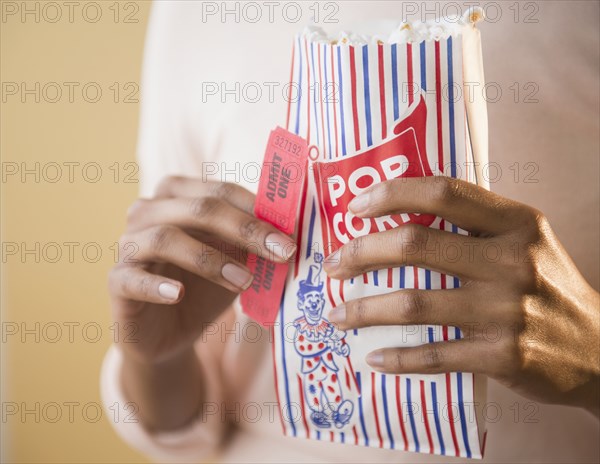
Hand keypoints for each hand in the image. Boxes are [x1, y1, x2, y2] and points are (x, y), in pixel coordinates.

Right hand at [108, 176, 295, 364]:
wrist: (169, 333)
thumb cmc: (204, 287)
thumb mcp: (235, 262)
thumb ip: (255, 245)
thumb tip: (294, 233)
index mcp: (178, 196)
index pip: (220, 190)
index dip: (258, 210)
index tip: (291, 235)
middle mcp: (149, 212)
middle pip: (197, 207)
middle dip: (245, 229)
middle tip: (281, 252)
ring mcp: (128, 245)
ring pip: (165, 237)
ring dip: (210, 259)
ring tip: (244, 282)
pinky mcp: (117, 281)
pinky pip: (132, 278)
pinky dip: (157, 285)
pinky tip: (178, 294)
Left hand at [324, 176, 599, 414]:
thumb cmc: (548, 288)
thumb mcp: (526, 241)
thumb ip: (477, 224)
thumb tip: (401, 214)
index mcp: (516, 223)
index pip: (444, 192)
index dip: (392, 194)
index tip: (356, 207)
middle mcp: (511, 261)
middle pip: (416, 245)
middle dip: (360, 253)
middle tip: (333, 265)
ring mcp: (506, 311)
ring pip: (413, 303)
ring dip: (363, 310)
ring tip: (336, 315)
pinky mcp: (502, 356)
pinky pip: (433, 354)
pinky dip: (396, 357)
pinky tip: (373, 356)